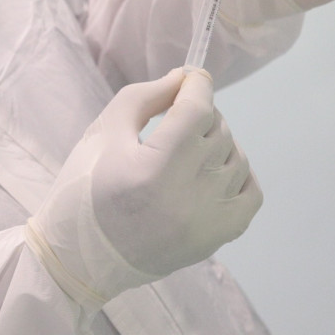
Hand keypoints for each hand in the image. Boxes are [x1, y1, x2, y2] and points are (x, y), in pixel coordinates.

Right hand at [25, 69, 260, 308]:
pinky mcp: (220, 237)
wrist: (83, 256)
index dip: (197, 86)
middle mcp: (188, 196)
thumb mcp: (103, 133)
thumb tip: (184, 79)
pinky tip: (211, 171)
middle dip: (199, 114)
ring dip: (216, 143)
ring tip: (188, 148)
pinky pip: (251, 192)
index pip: (196, 111)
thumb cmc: (85, 189)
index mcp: (153, 169)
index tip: (190, 78)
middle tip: (175, 118)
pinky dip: (237, 173)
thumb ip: (144, 98)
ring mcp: (209, 220)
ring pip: (236, 157)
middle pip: (217, 130)